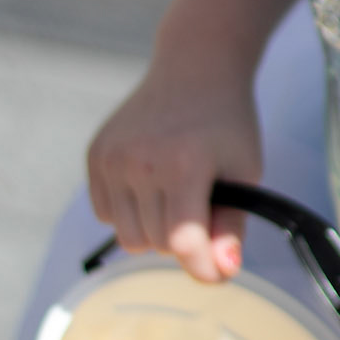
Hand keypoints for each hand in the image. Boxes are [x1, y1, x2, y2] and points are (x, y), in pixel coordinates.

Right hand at [87, 60, 260, 283]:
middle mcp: (140, 161)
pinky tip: (150, 184)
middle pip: (155, 245)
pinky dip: (128, 212)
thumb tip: (222, 271)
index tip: (218, 272)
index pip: (182, 243)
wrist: (195, 67)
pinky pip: (105, 214)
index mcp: (183, 164)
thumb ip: (231, 226)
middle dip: (182, 239)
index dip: (203, 267)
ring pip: (127, 237)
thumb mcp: (244, 171)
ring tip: (176, 194)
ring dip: (154, 229)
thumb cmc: (226, 121)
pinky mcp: (95, 155)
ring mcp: (111, 158)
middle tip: (201, 207)